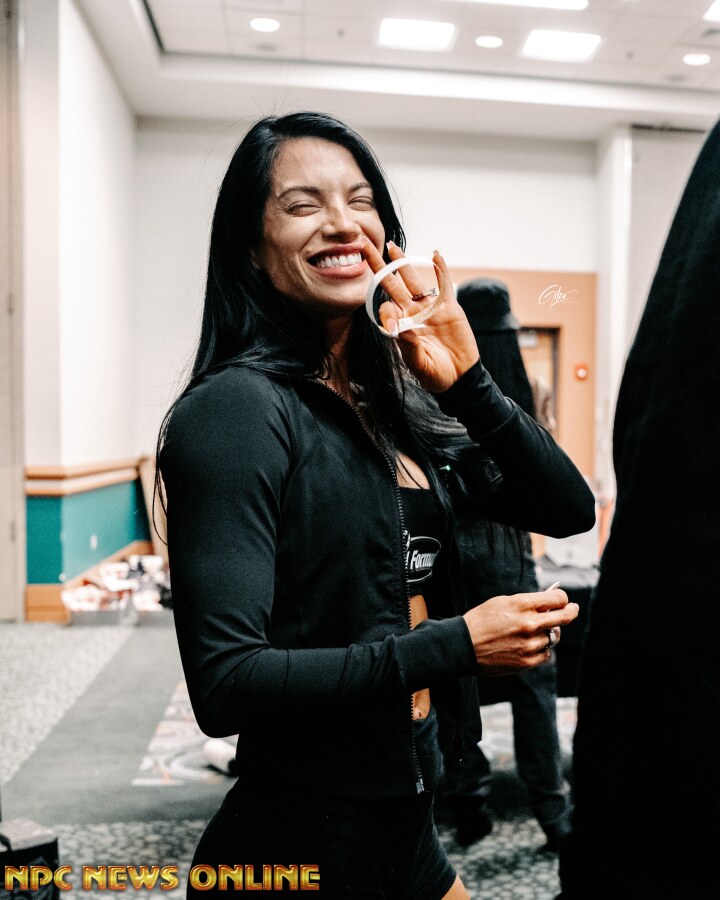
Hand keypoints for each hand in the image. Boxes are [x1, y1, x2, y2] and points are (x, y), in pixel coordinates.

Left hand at [363, 241, 479, 392]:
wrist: (459, 377)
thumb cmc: (435, 374)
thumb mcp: (419, 363)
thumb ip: (408, 345)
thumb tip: (396, 327)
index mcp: (401, 327)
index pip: (387, 307)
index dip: (385, 308)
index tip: (392, 319)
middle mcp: (412, 313)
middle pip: (393, 285)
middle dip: (379, 266)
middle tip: (365, 246)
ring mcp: (429, 308)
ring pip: (413, 280)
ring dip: (403, 263)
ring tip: (392, 246)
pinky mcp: (448, 307)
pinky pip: (443, 285)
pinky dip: (440, 270)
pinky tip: (435, 255)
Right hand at [462, 585, 578, 674]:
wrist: (464, 645)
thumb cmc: (481, 620)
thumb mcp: (502, 602)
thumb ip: (527, 602)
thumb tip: (548, 604)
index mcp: (523, 605)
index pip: (558, 598)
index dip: (562, 598)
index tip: (562, 600)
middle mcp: (530, 624)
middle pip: (565, 617)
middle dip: (571, 611)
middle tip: (573, 609)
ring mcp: (530, 644)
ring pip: (553, 637)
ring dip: (547, 633)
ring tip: (532, 632)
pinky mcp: (527, 662)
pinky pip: (546, 654)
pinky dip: (541, 650)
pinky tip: (528, 646)